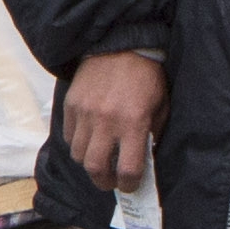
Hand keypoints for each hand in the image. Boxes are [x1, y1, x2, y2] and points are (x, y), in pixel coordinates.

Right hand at [57, 52, 164, 196]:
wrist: (121, 44)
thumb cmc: (146, 76)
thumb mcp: (160, 106)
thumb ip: (151, 134)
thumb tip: (143, 159)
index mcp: (133, 123)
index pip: (128, 169)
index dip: (130, 184)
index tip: (130, 184)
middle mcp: (106, 121)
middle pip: (95, 168)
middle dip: (103, 181)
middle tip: (110, 180)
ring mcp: (85, 113)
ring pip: (78, 154)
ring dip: (89, 161)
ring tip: (99, 156)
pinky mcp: (72, 105)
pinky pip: (69, 135)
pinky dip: (78, 142)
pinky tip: (89, 136)